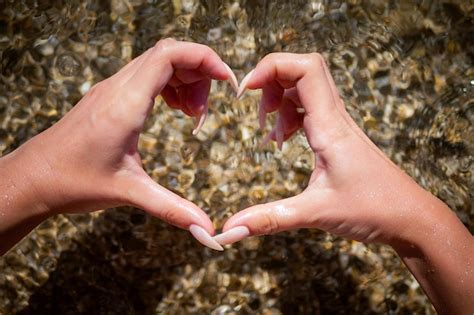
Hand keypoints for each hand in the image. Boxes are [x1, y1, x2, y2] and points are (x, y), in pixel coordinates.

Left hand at [0, 39, 237, 252]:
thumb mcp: (129, 193)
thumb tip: (207, 230)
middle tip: (206, 111)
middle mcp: (117, 88)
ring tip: (192, 115)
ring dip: (184, 80)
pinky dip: (169, 85)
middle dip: (199, 72)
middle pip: (168, 53)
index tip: (226, 81)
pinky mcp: (109, 96)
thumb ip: (172, 209)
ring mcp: (111, 89)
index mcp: (125, 104)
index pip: (169, 55)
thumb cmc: (73, 182)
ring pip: (158, 62)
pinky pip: (147, 75)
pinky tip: (174, 111)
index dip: (204, 59)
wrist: (33, 178)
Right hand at [219, 52, 429, 244]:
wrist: (410, 216)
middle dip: (271, 80)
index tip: (245, 91)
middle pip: (302, 69)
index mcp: (330, 126)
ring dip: (279, 98)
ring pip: (305, 86)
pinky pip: (309, 107)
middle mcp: (335, 117)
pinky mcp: (337, 134)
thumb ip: (269, 218)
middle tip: (256, 112)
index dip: (271, 68)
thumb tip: (229, 230)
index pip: (304, 68)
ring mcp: (338, 124)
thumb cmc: (373, 210)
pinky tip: (282, 140)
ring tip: (268, 132)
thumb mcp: (315, 213)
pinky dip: (289, 114)